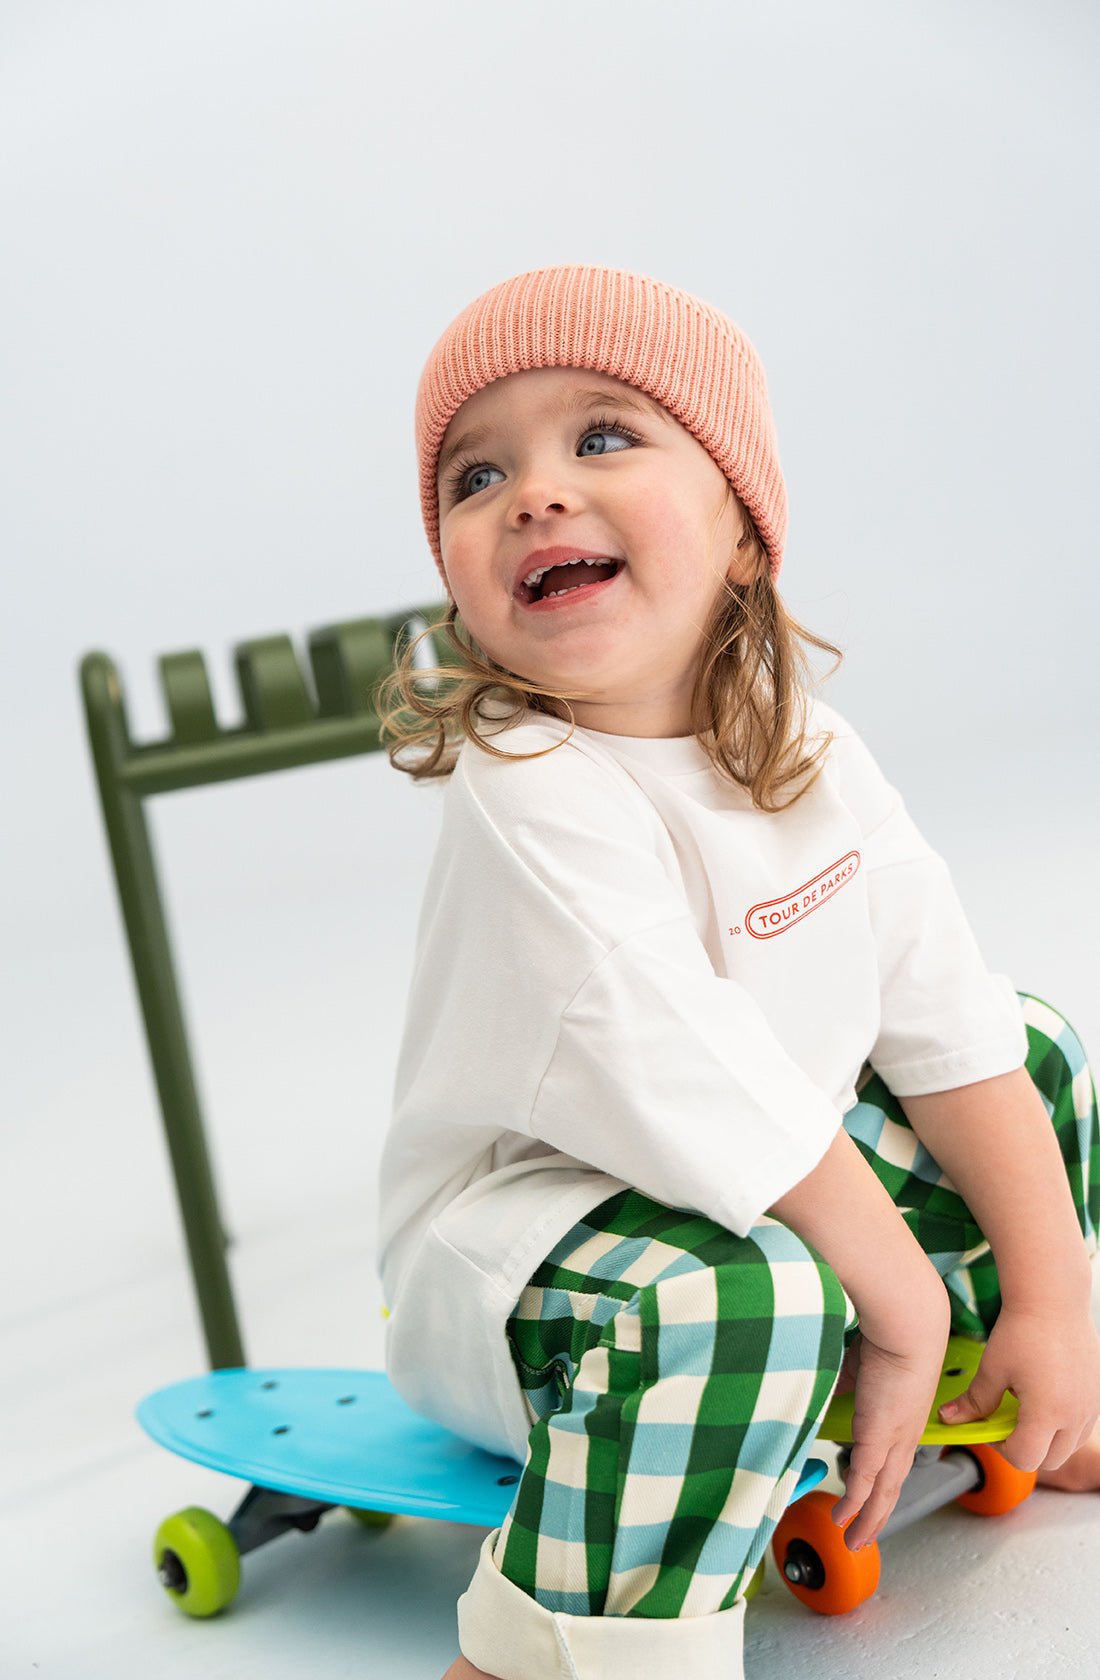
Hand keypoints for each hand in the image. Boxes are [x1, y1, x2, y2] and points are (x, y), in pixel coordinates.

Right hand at [830, 1293, 949, 1551]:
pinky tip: (844, 1521)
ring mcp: (894, 1437)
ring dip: (869, 1520)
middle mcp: (905, 1431)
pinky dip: (855, 1504)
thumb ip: (847, 1383)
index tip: (870, 1497)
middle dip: (877, 1514)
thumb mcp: (861, 1364)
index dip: (883, 1482)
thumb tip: (827, 1392)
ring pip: (883, 1491)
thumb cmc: (889, 1329)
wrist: (908, 1321)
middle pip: (892, 1484)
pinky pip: (865, 1480)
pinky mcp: (880, 1436)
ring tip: (854, 1541)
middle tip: (863, 1535)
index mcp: (904, 1414)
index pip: (894, 1458)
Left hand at [938, 1306, 1099, 1473]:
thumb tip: (950, 1418)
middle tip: (1006, 1421)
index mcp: (1048, 1413)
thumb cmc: (1023, 1330)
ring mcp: (1090, 1408)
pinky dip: (1063, 1426)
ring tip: (1026, 1407)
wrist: (1052, 1300)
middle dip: (1024, 1448)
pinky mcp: (1097, 1397)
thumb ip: (974, 1402)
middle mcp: (1075, 1416)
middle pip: (1049, 1460)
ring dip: (1046, 1440)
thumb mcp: (992, 1369)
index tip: (991, 1428)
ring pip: (1068, 1447)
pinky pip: (1081, 1428)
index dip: (1002, 1448)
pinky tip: (1045, 1397)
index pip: (1025, 1458)